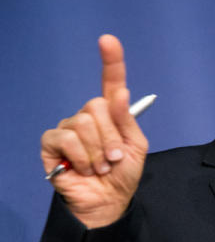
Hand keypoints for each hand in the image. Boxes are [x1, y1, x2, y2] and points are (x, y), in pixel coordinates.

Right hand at [41, 35, 148, 227]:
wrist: (108, 201)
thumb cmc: (122, 175)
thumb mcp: (135, 147)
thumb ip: (127, 120)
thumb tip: (118, 91)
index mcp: (111, 114)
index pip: (110, 82)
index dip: (111, 61)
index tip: (108, 40)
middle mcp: (87, 116)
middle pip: (97, 106)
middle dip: (111, 137)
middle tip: (114, 159)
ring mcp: (68, 128)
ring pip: (83, 123)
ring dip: (98, 151)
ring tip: (101, 167)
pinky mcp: (52, 143)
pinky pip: (66, 137)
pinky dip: (81, 156)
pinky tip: (84, 169)